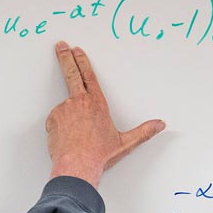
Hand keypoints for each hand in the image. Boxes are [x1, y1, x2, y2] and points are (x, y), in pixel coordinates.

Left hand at [45, 42, 164, 187]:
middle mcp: (80, 102)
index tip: (77, 50)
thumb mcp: (124, 143)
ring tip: (74, 135)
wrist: (78, 166)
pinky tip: (66, 139)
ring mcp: (64, 109)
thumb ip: (143, 132)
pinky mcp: (53, 119)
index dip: (82, 61)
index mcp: (97, 103)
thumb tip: (159, 125)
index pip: (89, 76)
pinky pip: (55, 121)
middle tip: (61, 46)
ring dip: (66, 117)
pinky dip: (59, 128)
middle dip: (66, 57)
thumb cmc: (99, 155)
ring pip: (64, 108)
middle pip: (71, 73)